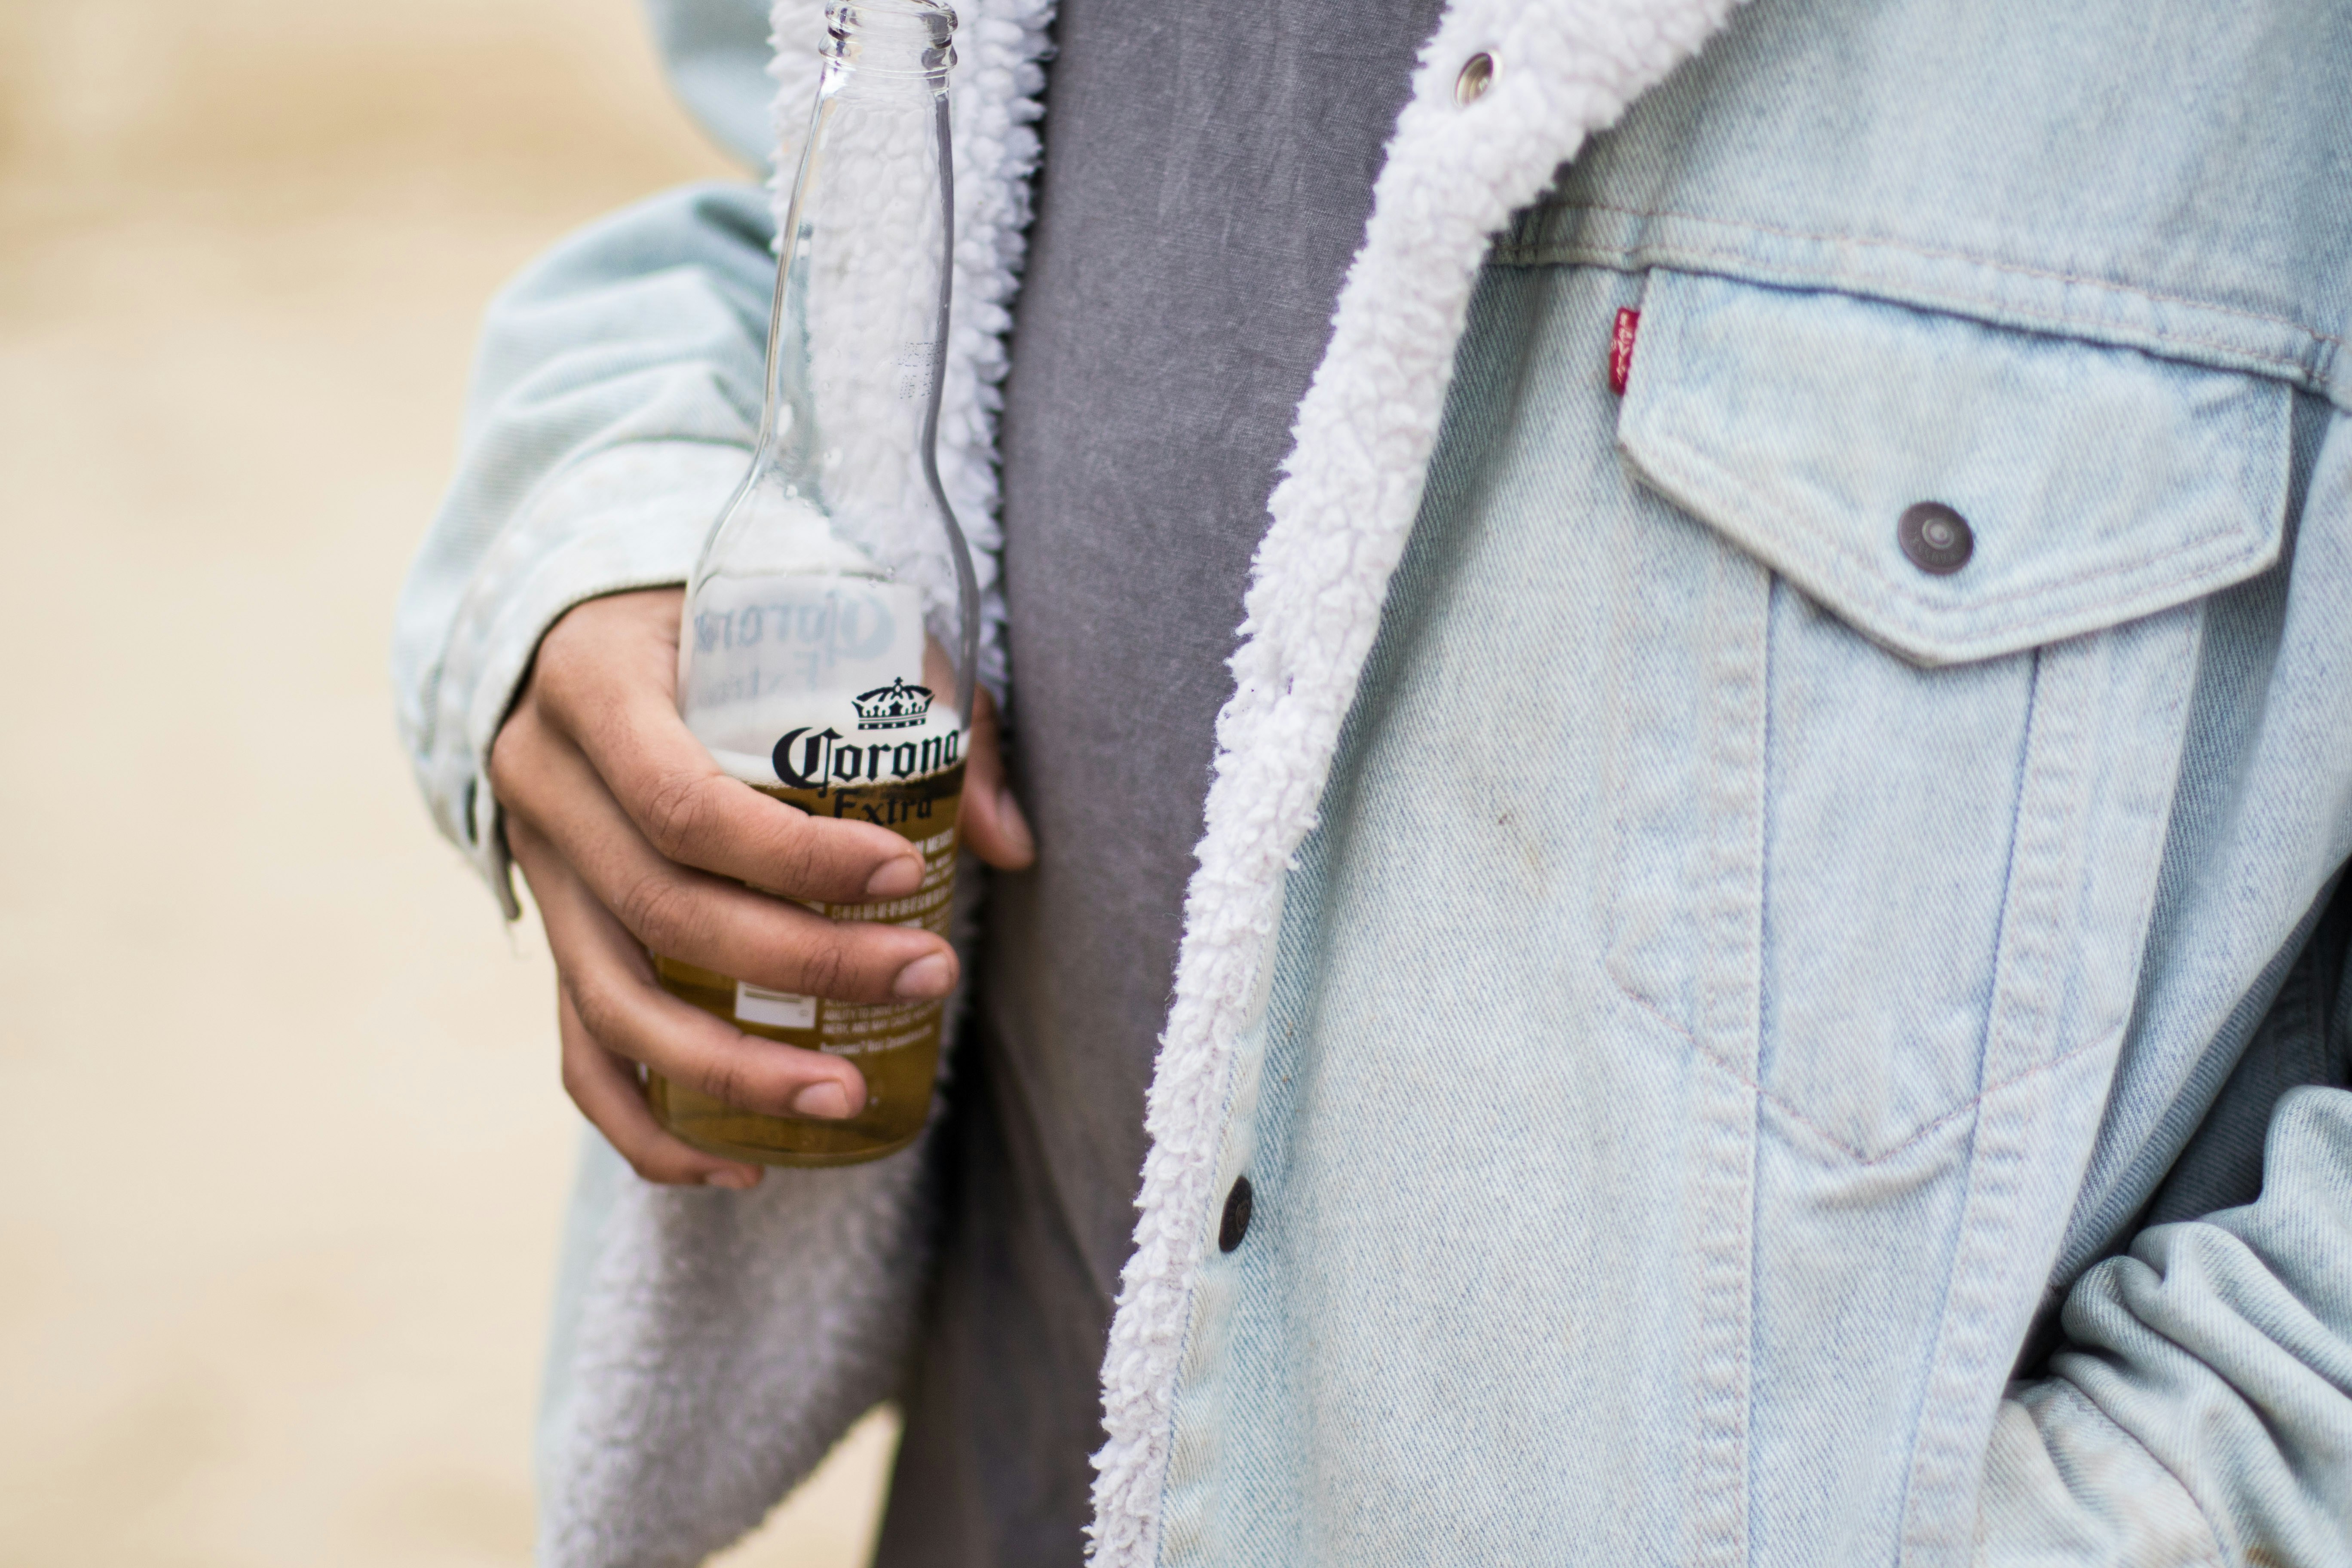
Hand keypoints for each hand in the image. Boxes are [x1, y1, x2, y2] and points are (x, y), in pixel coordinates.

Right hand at [490, 588, 1034, 1188]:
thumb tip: (1008, 845)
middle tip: (927, 978)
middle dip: (802, 964)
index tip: (906, 875)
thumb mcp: (825, 625)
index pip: (687, 802)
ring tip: (845, 1096)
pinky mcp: (552, 937)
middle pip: (664, 910)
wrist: (589, 627)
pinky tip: (736, 1165)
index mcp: (595, 689)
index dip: (797, 855)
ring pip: (614, 1002)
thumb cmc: (728, 626)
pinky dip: (650, 1124)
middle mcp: (544, 785)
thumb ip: (922, 708)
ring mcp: (535, 873)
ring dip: (731, 1068)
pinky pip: (580, 1052)